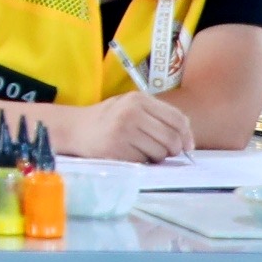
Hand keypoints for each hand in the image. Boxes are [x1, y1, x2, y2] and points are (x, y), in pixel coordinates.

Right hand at [74, 92, 198, 162]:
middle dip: (174, 150)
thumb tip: (187, 141)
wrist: (74, 128)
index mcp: (139, 99)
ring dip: (157, 157)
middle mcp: (132, 113)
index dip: (187, 135)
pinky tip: (130, 155)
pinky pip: (143, 161)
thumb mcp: (131, 107)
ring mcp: (123, 131)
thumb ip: (158, 117)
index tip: (187, 146)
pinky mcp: (115, 149)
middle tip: (166, 153)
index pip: (177, 118)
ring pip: (159, 152)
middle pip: (171, 138)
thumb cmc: (108, 119)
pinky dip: (142, 162)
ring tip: (144, 152)